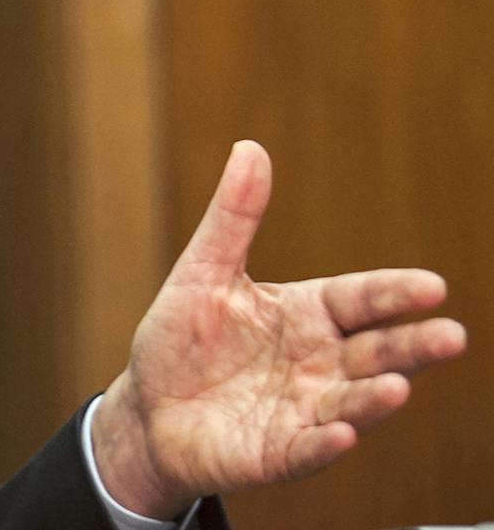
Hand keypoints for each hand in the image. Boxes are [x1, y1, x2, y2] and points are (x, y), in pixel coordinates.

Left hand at [90, 140, 467, 517]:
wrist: (149, 410)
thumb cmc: (182, 340)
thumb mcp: (203, 273)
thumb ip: (233, 218)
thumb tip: (250, 148)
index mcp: (306, 315)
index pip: (359, 300)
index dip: (393, 294)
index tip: (432, 285)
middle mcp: (319, 364)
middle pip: (375, 352)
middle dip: (413, 347)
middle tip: (451, 336)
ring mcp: (303, 411)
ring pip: (351, 403)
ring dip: (375, 398)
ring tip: (397, 387)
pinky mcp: (278, 452)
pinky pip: (306, 449)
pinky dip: (325, 443)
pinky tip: (342, 435)